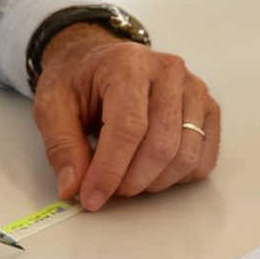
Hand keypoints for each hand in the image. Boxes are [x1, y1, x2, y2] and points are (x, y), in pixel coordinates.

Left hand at [31, 24, 220, 210]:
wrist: (99, 61)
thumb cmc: (78, 81)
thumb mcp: (51, 106)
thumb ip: (61, 147)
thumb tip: (73, 188)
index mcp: (128, 64)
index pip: (128, 128)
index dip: (110, 170)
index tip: (92, 198)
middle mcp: (168, 71)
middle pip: (162, 145)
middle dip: (132, 181)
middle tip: (108, 191)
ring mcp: (194, 89)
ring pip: (186, 156)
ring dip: (154, 182)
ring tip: (128, 178)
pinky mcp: (208, 108)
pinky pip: (203, 159)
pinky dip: (178, 177)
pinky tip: (153, 170)